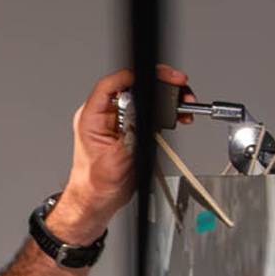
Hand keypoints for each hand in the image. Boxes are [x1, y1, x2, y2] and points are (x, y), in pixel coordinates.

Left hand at [54, 63, 195, 240]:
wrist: (99, 200)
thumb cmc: (96, 183)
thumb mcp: (116, 156)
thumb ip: (132, 132)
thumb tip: (146, 113)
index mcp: (92, 116)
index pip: (111, 83)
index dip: (134, 75)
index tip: (157, 75)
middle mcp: (104, 115)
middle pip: (132, 86)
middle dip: (157, 84)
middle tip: (177, 84)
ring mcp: (117, 122)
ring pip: (143, 99)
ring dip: (164, 100)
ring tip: (182, 105)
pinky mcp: (129, 130)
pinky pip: (148, 114)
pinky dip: (163, 114)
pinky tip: (175, 118)